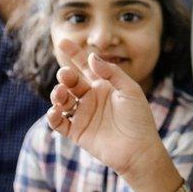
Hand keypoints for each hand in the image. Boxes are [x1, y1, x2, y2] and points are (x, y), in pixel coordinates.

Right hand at [45, 39, 162, 177]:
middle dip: (65, 76)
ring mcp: (83, 115)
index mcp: (104, 85)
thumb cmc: (139, 119)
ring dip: (57, 95)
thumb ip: (112, 73)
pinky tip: (55, 111)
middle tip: (66, 75)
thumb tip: (92, 57)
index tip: (63, 41)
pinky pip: (59, 123)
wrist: (139, 150)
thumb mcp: (130, 91)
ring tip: (61, 95)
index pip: (85, 66)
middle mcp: (91, 98)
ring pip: (62, 100)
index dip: (74, 53)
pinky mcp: (77, 132)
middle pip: (71, 82)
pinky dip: (53, 116)